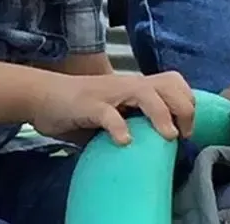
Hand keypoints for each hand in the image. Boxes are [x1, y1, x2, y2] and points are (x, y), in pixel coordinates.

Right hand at [30, 71, 194, 145]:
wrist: (43, 96)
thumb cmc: (80, 108)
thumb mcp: (114, 112)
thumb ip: (134, 121)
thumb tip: (158, 147)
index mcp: (134, 87)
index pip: (173, 82)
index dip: (186, 103)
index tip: (186, 130)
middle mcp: (126, 85)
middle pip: (167, 83)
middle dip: (182, 108)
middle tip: (181, 134)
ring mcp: (108, 93)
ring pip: (144, 92)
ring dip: (160, 113)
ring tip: (167, 136)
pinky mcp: (87, 105)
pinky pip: (107, 113)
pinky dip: (119, 127)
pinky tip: (124, 141)